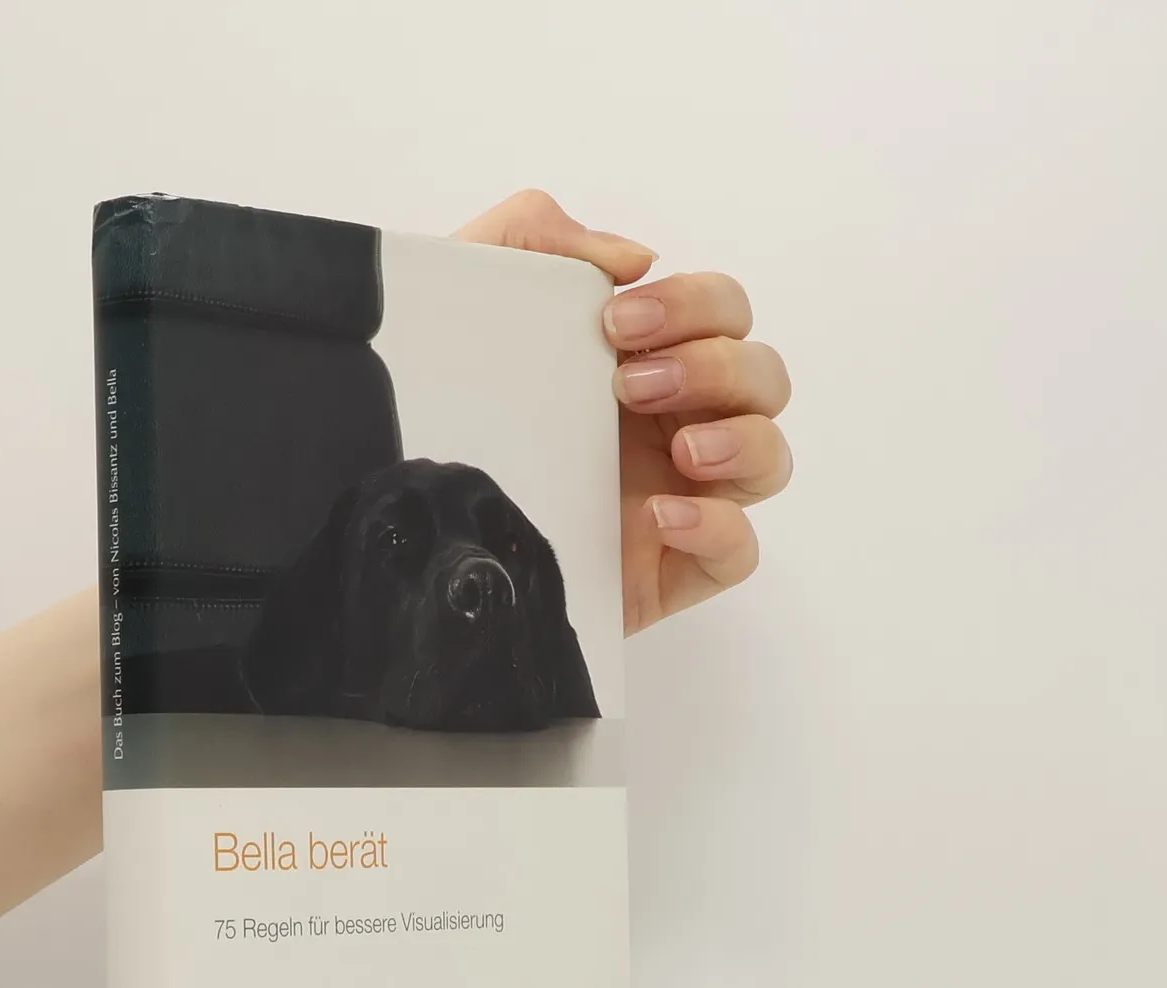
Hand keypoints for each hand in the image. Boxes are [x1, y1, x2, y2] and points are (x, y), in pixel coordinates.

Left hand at [455, 190, 792, 634]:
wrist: (397, 510)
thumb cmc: (434, 403)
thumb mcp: (467, 296)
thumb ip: (536, 236)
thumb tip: (635, 260)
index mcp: (641, 360)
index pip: (723, 313)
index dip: (695, 306)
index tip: (618, 322)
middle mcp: (669, 425)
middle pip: (761, 379)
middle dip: (714, 368)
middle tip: (628, 384)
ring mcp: (675, 498)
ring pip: (769, 459)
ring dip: (741, 439)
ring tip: (680, 450)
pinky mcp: (664, 570)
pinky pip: (739, 551)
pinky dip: (720, 527)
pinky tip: (662, 516)